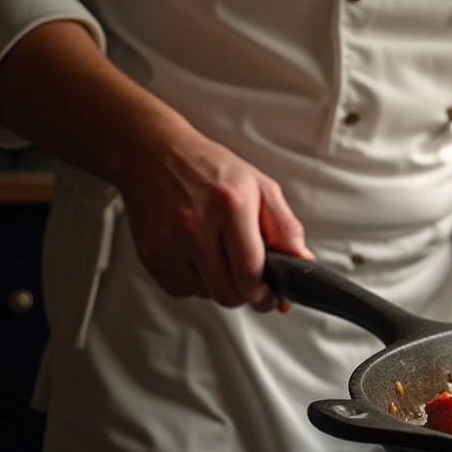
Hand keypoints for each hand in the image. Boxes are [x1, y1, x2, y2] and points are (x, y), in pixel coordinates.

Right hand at [117, 132, 312, 310]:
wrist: (155, 154)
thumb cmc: (211, 169)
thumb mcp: (261, 187)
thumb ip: (286, 227)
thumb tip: (303, 262)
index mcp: (230, 205)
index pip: (250, 271)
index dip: (265, 294)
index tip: (272, 297)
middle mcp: (195, 225)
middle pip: (227, 292)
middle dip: (245, 293)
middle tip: (249, 278)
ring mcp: (167, 241)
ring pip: (204, 294)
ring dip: (219, 286)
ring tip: (221, 256)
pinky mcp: (148, 253)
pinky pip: (180, 290)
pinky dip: (195, 283)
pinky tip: (198, 257)